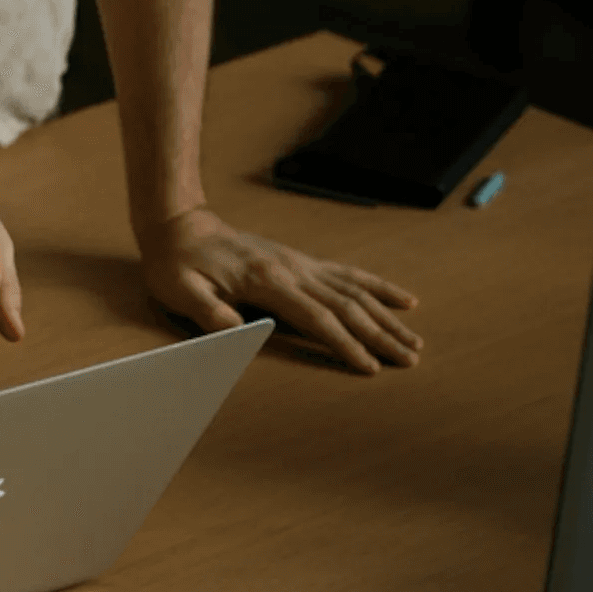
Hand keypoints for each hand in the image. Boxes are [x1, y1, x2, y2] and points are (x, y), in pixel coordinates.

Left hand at [138, 206, 421, 373]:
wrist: (179, 225)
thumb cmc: (176, 262)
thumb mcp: (179, 288)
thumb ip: (207, 309)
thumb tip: (235, 329)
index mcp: (266, 280)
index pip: (316, 316)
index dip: (344, 343)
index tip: (370, 366)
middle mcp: (291, 269)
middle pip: (346, 305)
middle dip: (380, 335)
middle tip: (411, 360)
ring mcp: (299, 263)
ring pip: (355, 291)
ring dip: (387, 316)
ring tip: (416, 340)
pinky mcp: (300, 261)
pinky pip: (347, 274)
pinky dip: (378, 287)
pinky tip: (403, 299)